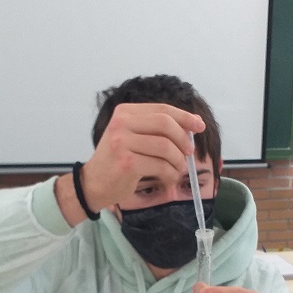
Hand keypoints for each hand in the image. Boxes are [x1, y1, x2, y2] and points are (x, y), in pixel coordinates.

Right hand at [81, 103, 203, 211]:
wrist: (93, 184)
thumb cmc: (117, 161)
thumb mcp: (132, 136)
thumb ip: (156, 128)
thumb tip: (193, 124)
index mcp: (125, 112)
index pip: (162, 109)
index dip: (185, 117)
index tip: (200, 125)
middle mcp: (121, 123)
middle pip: (165, 124)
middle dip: (183, 139)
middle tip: (189, 152)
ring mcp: (122, 143)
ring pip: (165, 147)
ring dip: (178, 160)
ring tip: (177, 169)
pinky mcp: (127, 163)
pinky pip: (160, 165)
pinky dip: (170, 174)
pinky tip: (168, 178)